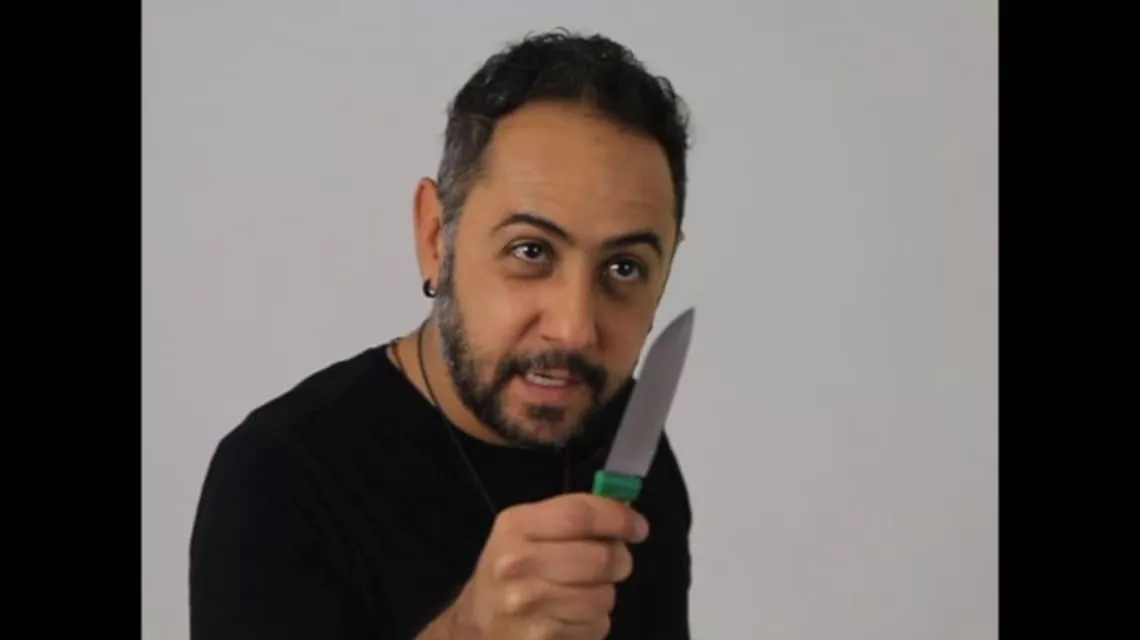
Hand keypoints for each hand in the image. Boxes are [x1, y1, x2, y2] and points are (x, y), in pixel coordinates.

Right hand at [451, 492, 649, 638]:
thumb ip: (572, 517)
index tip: (638, 527)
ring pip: (604, 595)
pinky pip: (596, 626)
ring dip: (605, 593)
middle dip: (619, 559)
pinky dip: (594, 621)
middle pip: (599, 558)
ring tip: (584, 591)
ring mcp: (529, 605)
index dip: (618, 518)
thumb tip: (626, 515)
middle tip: (614, 562)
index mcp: (516, 526)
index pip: (580, 515)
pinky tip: (572, 615)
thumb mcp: (526, 529)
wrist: (476, 622)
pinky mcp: (543, 639)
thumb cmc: (509, 568)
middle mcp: (518, 564)